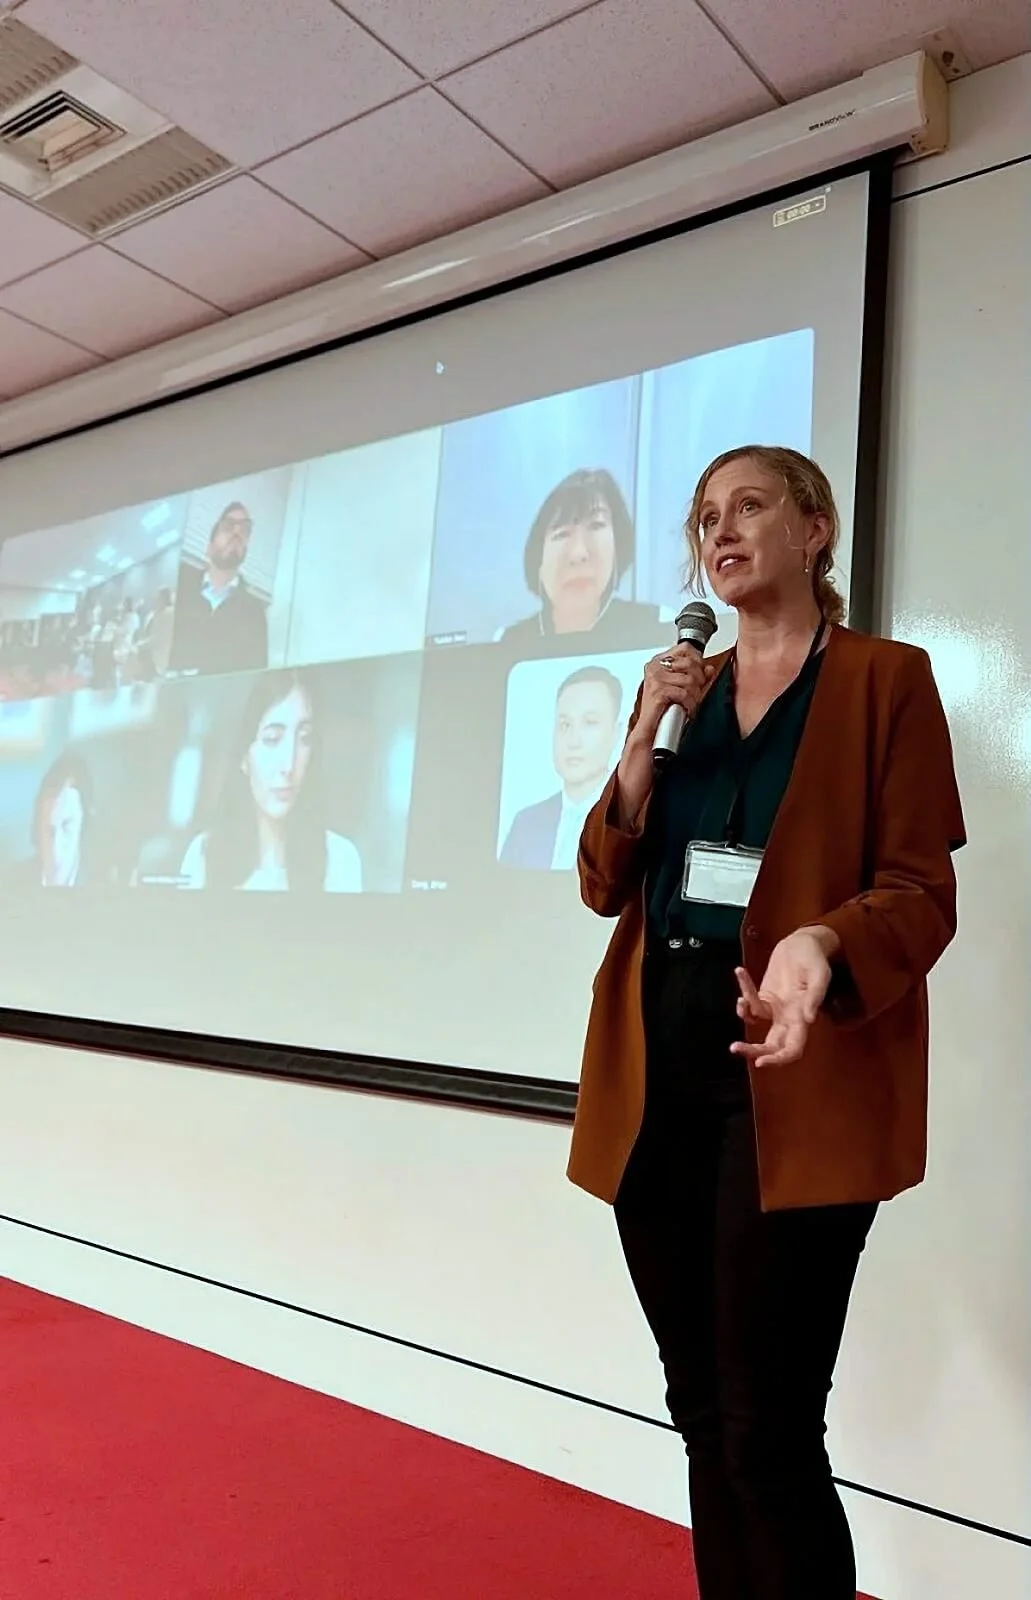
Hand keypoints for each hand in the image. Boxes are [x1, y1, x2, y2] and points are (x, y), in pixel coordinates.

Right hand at [632, 645, 715, 743]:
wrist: (649, 731)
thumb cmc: (661, 711)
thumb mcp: (681, 688)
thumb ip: (696, 676)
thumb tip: (709, 669)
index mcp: (658, 662)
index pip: (686, 648)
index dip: (698, 661)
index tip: (699, 674)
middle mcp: (655, 667)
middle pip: (691, 663)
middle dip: (699, 681)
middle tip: (694, 693)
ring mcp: (655, 678)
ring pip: (690, 680)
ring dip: (695, 695)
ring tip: (689, 703)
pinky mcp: (658, 691)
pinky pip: (685, 693)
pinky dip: (690, 704)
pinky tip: (686, 709)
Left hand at [730, 927, 838, 1068]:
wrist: (804, 942)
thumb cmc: (815, 958)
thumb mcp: (820, 974)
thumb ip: (815, 996)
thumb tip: (809, 1020)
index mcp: (803, 1017)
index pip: (793, 1049)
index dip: (778, 1059)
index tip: (761, 1062)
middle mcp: (788, 1017)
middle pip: (771, 1045)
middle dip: (753, 1051)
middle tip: (735, 1048)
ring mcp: (775, 1007)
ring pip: (756, 1024)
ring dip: (744, 1016)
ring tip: (740, 1001)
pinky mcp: (764, 994)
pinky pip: (751, 1002)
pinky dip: (744, 993)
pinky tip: (741, 973)